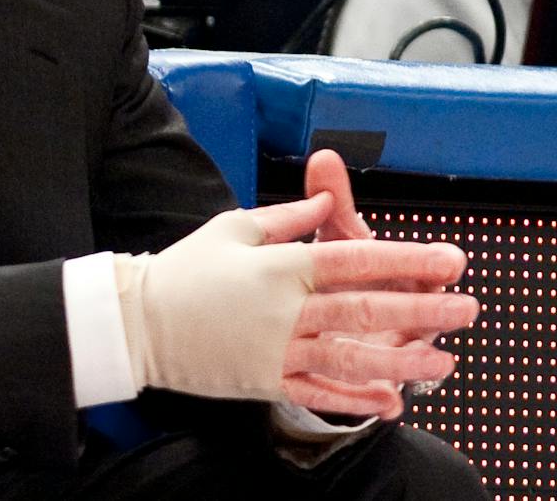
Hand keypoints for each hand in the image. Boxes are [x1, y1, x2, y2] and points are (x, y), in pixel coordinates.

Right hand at [115, 193, 476, 414]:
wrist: (138, 321)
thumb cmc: (185, 269)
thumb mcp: (232, 228)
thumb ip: (287, 217)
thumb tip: (327, 202)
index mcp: (277, 264)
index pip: (352, 258)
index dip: (404, 258)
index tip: (448, 259)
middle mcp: (282, 307)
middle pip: (362, 308)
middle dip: (419, 309)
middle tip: (466, 308)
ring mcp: (274, 348)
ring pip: (349, 355)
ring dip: (400, 359)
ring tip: (442, 360)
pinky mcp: (264, 379)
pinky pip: (317, 390)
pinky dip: (353, 398)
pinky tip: (389, 402)